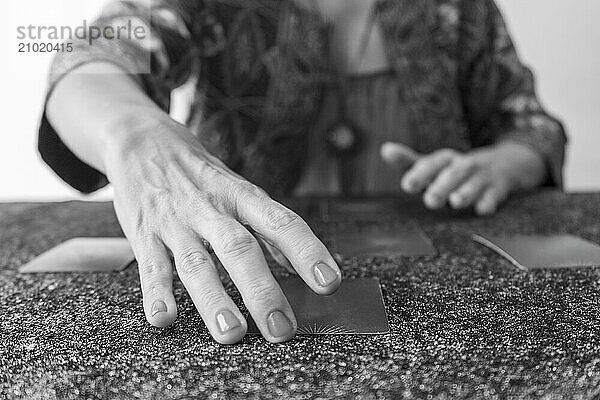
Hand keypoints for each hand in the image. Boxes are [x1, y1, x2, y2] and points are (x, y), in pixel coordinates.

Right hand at [104, 115, 340, 343]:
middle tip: (281, 328)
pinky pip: (150, 267)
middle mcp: (211, 208)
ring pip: (197, 263)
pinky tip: (165, 319)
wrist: (141, 141)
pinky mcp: (144, 235)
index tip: (327, 283)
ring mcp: (176, 223)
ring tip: (232, 333)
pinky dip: (156, 294)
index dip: (306, 251)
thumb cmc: (199, 174)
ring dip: (214, 300)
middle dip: (262, 291)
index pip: (281, 222)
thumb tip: (301, 265)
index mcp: (241, 196)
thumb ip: (268, 229)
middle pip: (240, 248)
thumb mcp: (238, 190)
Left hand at [381, 141, 546, 214]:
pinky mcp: (501, 187)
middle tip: (430, 200)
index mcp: (446, 161)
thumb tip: (384, 149)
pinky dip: (490, 201)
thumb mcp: (435, 165)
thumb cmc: (458, 169)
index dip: (419, 172)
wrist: (506, 165)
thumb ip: (410, 161)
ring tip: (455, 201)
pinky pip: (496, 194)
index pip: (431, 163)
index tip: (407, 186)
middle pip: (453, 171)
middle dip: (442, 185)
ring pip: (475, 181)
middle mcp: (464, 165)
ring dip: (466, 191)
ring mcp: (483, 176)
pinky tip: (484, 209)